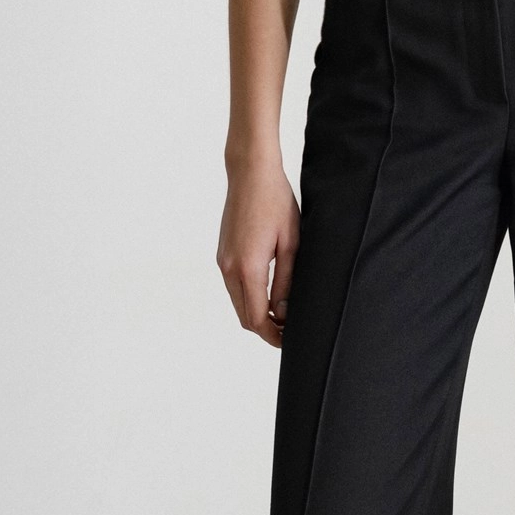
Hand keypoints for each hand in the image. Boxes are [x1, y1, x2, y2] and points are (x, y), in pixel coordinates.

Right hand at [218, 153, 299, 346]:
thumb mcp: (292, 244)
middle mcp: (229, 268)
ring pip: (237, 303)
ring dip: (256, 314)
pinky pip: (233, 287)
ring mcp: (222, 260)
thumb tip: (283, 312)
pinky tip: (269, 294)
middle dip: (265, 329)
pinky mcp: (223, 253)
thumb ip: (287, 281)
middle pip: (243, 316)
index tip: (290, 340)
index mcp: (248, 268)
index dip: (272, 335)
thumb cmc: (276, 203)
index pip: (256, 318)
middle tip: (289, 332)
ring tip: (282, 314)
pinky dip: (248, 298)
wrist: (250, 174)